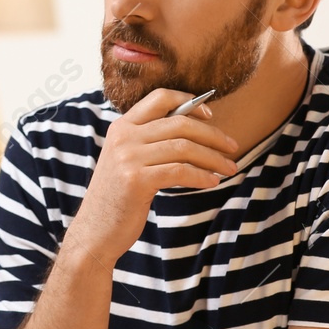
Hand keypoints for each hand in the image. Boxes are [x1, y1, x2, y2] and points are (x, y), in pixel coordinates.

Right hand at [67, 88, 239, 263]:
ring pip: (184, 147)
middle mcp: (123, 136)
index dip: (189, 102)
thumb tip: (196, 128)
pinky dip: (201, 176)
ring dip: (213, 158)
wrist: (95, 231)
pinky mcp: (136, 180)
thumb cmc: (119, 197)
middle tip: (233, 148)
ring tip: (230, 168)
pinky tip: (212, 182)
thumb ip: (151, 142)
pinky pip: (180, 171)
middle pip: (180, 123)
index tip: (210, 115)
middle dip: (213, 135)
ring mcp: (128, 157)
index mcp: (122, 126)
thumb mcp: (128, 161)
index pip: (160, 97)